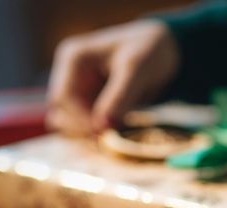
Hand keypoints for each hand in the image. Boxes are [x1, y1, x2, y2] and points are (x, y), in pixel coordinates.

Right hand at [47, 20, 179, 134]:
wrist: (163, 47)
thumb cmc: (148, 50)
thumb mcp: (135, 69)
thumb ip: (119, 97)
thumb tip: (101, 126)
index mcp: (73, 59)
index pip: (63, 98)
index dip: (80, 119)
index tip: (103, 133)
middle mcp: (70, 75)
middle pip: (62, 113)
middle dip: (82, 129)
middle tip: (108, 141)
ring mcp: (79, 90)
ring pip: (71, 123)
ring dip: (88, 134)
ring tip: (114, 138)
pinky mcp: (91, 104)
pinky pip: (86, 126)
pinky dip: (98, 133)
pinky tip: (116, 134)